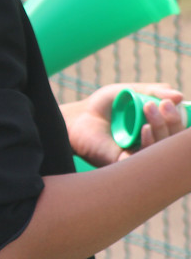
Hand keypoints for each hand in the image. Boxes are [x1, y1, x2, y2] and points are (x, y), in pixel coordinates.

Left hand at [65, 82, 185, 166]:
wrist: (78, 118)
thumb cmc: (106, 106)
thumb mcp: (130, 92)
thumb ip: (154, 91)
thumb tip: (179, 96)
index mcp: (160, 131)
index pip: (180, 132)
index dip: (181, 120)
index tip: (171, 103)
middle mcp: (155, 147)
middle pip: (176, 143)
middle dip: (174, 122)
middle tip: (163, 104)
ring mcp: (142, 158)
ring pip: (164, 151)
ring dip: (161, 127)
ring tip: (149, 107)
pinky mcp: (127, 166)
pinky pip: (146, 162)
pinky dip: (149, 144)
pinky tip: (144, 129)